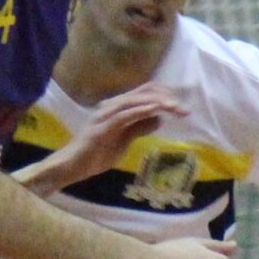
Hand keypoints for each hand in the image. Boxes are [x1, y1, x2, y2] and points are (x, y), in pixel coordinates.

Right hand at [61, 84, 181, 179]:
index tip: (180, 107)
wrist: (74, 166)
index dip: (165, 95)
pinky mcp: (102, 127)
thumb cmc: (97, 153)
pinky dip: (140, 110)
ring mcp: (106, 114)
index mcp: (118, 107)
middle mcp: (112, 105)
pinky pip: (124, 115)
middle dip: (166, 98)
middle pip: (144, 92)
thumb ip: (139, 127)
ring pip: (136, 101)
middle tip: (184, 110)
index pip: (145, 92)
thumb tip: (159, 118)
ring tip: (175, 108)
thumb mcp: (125, 139)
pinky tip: (154, 111)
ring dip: (158, 103)